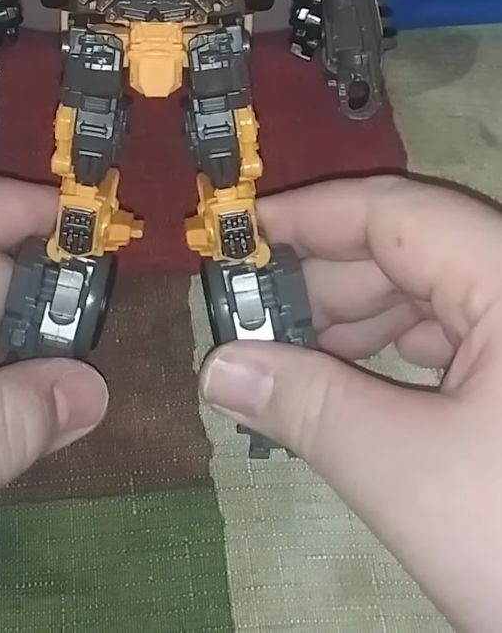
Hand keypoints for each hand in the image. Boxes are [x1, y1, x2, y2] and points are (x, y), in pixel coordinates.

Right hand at [199, 175, 501, 631]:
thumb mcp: (408, 471)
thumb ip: (307, 406)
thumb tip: (216, 367)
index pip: (395, 212)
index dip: (310, 216)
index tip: (239, 236)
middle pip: (414, 248)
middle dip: (326, 281)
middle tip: (253, 319)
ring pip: (439, 293)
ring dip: (361, 320)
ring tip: (297, 357)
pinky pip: (467, 336)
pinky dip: (404, 353)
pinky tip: (367, 384)